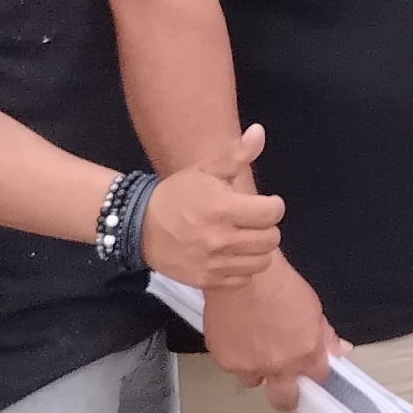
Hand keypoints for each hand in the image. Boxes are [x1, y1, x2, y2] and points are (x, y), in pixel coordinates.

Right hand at [139, 126, 285, 290]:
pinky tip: (231, 255)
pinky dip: (242, 269)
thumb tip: (259, 131)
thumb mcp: (205, 170)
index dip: (272, 205)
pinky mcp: (207, 280)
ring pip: (261, 262)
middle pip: (271, 239)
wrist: (139, 227)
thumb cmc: (178, 195)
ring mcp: (215, 263)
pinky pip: (243, 280)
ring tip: (244, 238)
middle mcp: (222, 239)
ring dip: (258, 249)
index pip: (272, 213)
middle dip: (266, 227)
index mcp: (224, 208)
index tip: (262, 204)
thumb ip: (237, 154)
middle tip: (252, 221)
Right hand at [199, 256, 341, 407]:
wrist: (246, 276)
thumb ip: (326, 335)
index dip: (314, 371)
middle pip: (284, 401)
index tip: (311, 367)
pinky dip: (236, 354)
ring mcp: (250, 366)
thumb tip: (341, 350)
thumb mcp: (313, 307)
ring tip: (255, 346)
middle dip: (287, 397)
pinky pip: (232, 365)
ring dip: (257, 370)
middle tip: (285, 386)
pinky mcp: (225, 360)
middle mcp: (278, 366)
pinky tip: (238, 334)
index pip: (318, 377)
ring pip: (254, 380)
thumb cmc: (281, 284)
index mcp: (305, 354)